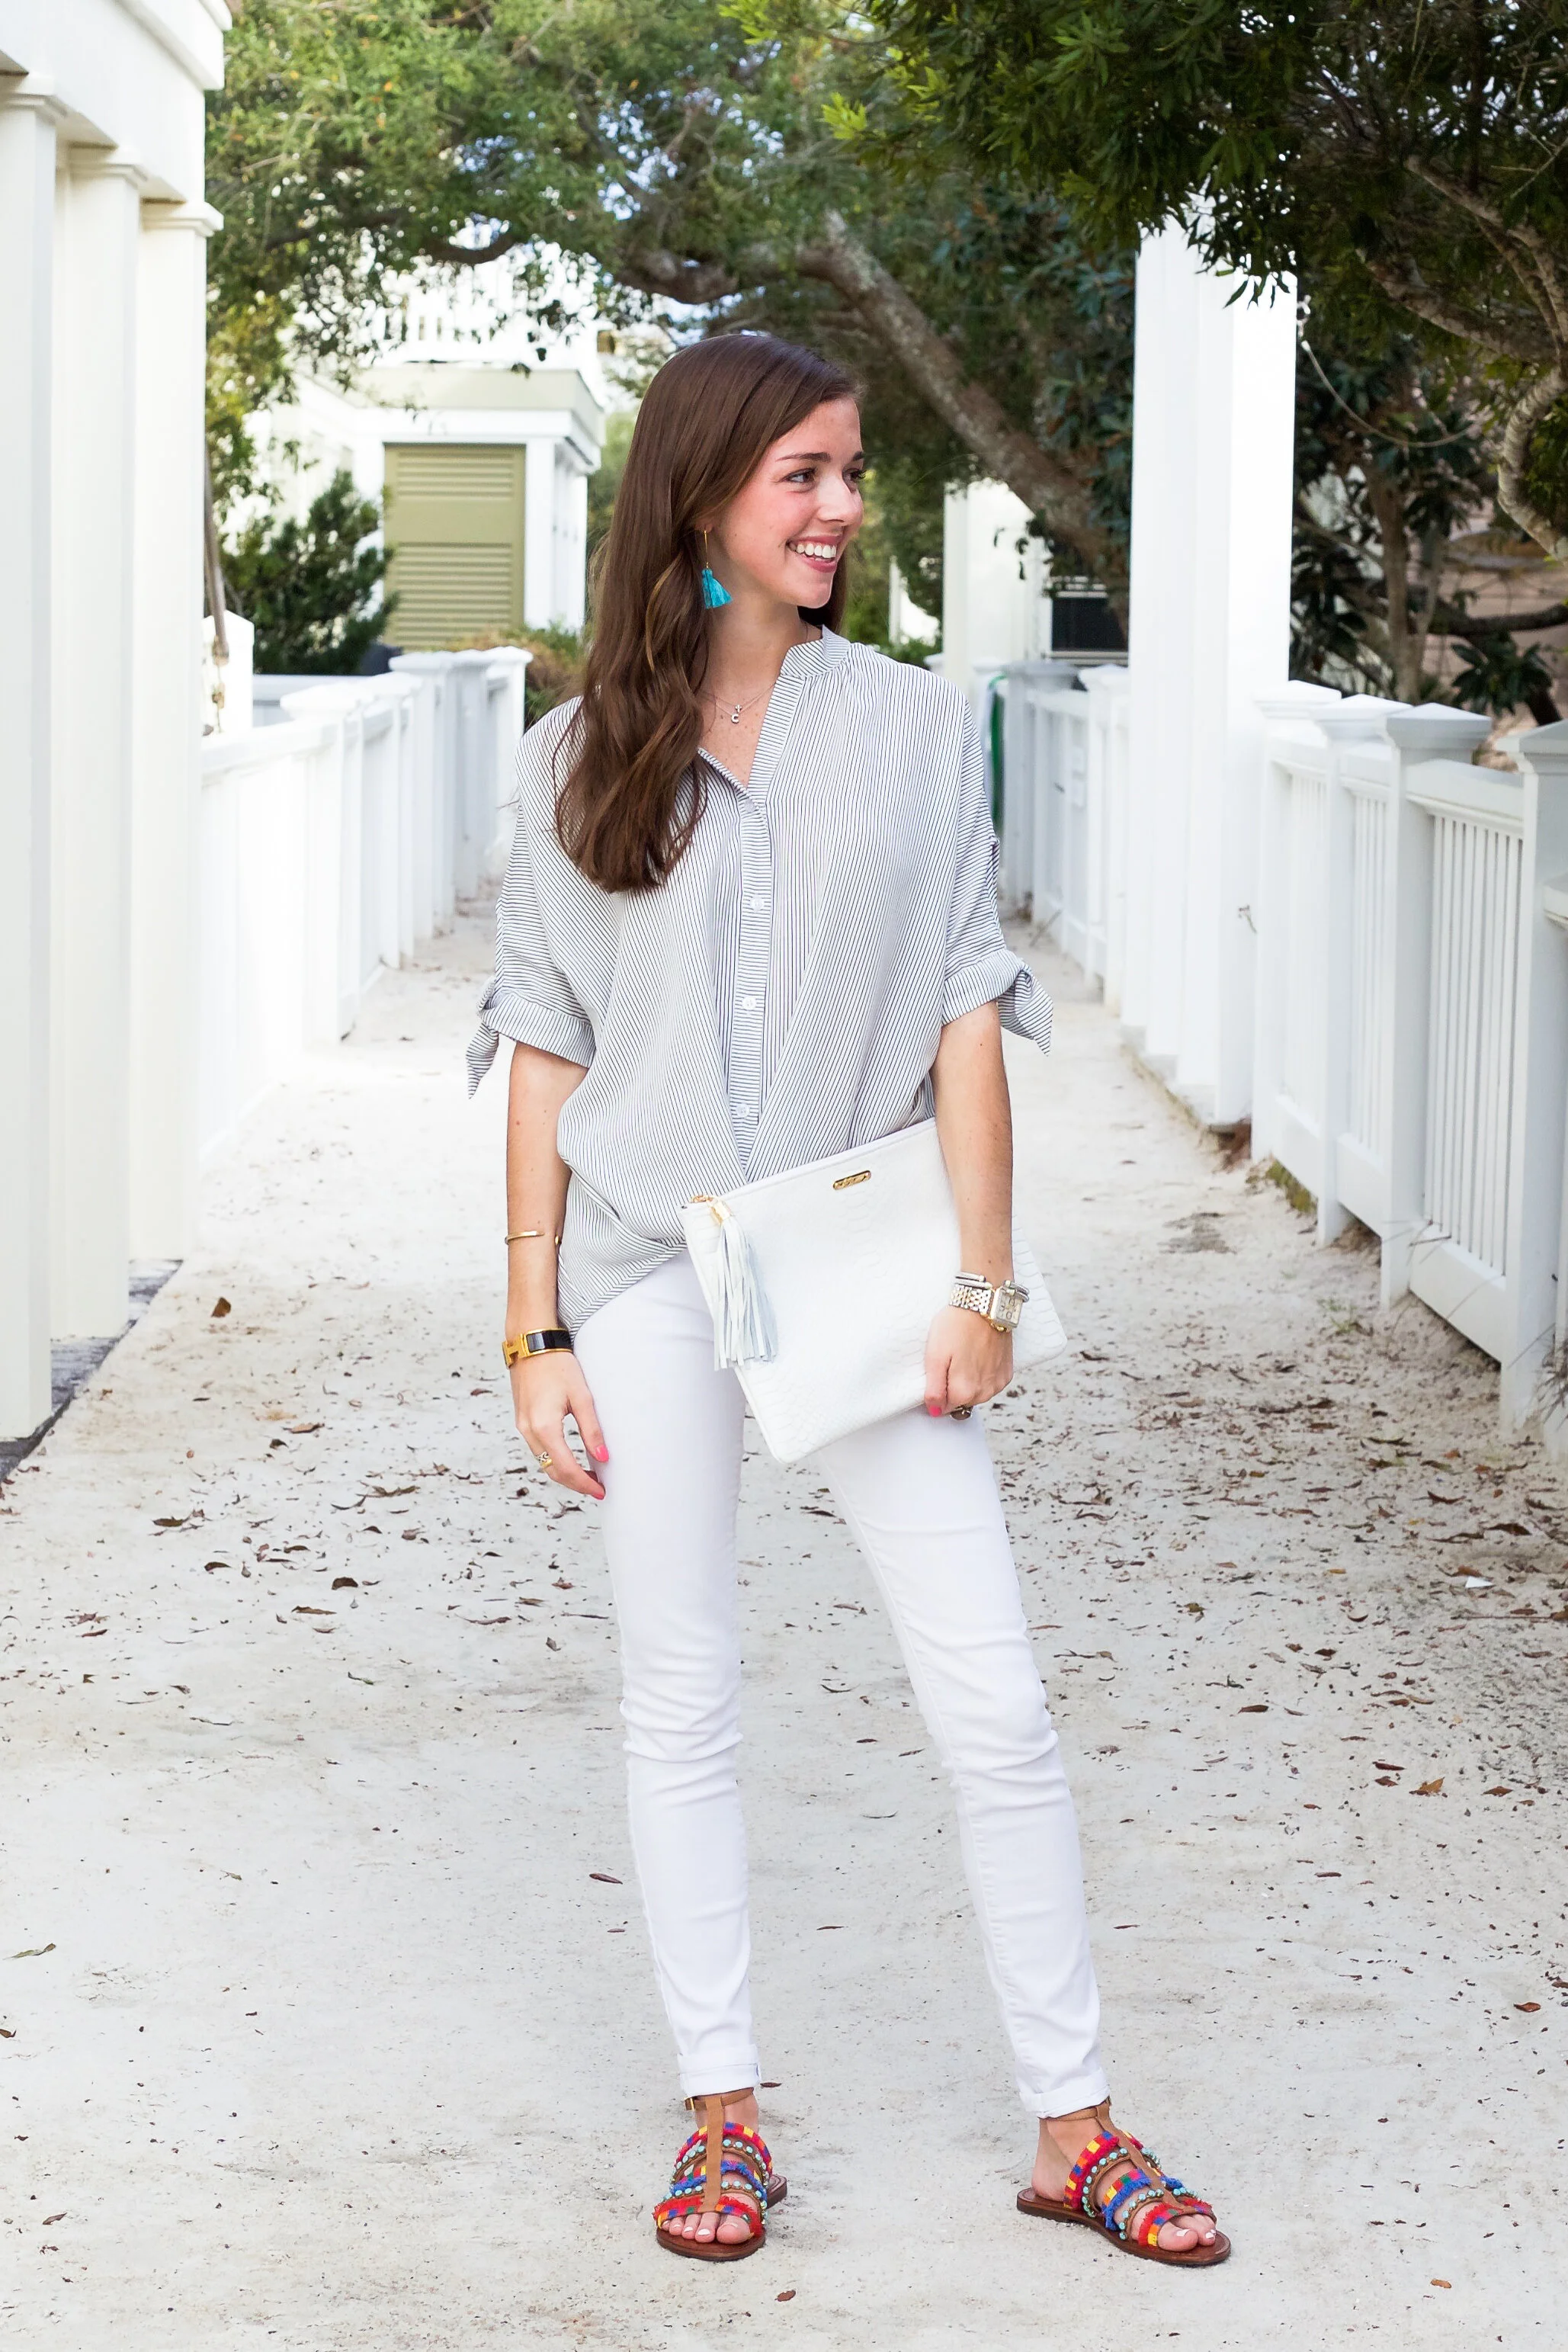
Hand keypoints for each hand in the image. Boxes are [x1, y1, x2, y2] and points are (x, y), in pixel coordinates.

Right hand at [509, 1351, 607, 1499]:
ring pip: (543, 1462)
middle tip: (597, 1488)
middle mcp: (529, 1431)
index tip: (601, 1491)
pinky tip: (569, 1459)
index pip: (566, 1468)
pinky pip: (538, 1450)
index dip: (584, 1484)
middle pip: (552, 1470)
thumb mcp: (582, 1396)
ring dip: (564, 1473)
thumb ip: (592, 1430)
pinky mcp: (522, 1420)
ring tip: (587, 1476)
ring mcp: (522, 1426)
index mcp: (544, 1427)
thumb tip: (603, 1458)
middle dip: (575, 1483)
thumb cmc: (557, 1364)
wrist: (531, 1344)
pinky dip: (554, 1459)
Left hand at [924, 1303, 1012, 1417]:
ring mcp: (998, 1383)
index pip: (943, 1408)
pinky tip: (978, 1355)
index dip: (936, 1390)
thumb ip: (934, 1390)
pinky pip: (989, 1383)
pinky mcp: (1007, 1373)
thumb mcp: (935, 1356)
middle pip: (960, 1401)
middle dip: (952, 1385)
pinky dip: (982, 1373)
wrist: (985, 1304)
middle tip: (950, 1359)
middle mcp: (984, 1393)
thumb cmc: (957, 1326)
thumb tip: (934, 1411)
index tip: (937, 1371)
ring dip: (968, 1380)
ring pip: (976, 1393)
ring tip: (965, 1354)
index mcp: (964, 1392)